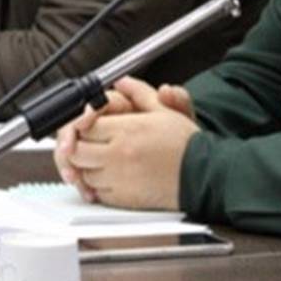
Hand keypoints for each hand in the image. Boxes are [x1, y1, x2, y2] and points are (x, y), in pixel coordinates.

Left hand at [65, 76, 199, 210]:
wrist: (204, 175)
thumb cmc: (186, 145)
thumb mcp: (164, 110)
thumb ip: (139, 93)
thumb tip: (122, 81)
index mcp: (126, 131)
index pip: (84, 126)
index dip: (82, 124)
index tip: (88, 123)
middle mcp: (118, 156)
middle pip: (77, 151)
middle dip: (77, 146)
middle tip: (87, 142)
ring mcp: (119, 179)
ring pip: (84, 173)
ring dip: (86, 166)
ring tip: (99, 158)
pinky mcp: (123, 198)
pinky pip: (97, 192)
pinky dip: (96, 185)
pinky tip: (109, 175)